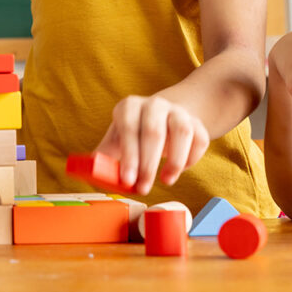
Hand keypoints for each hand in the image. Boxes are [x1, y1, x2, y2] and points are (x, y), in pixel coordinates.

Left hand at [95, 94, 209, 195]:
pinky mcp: (197, 122)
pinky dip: (191, 158)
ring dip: (174, 162)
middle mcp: (154, 104)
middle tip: (143, 188)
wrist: (164, 118)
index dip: (129, 156)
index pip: (128, 128)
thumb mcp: (117, 140)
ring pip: (181, 133)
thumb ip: (104, 156)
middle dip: (148, 165)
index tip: (128, 181)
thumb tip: (91, 173)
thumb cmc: (134, 134)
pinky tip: (180, 170)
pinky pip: (200, 139)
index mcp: (129, 106)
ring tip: (165, 181)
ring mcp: (178, 111)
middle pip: (154, 132)